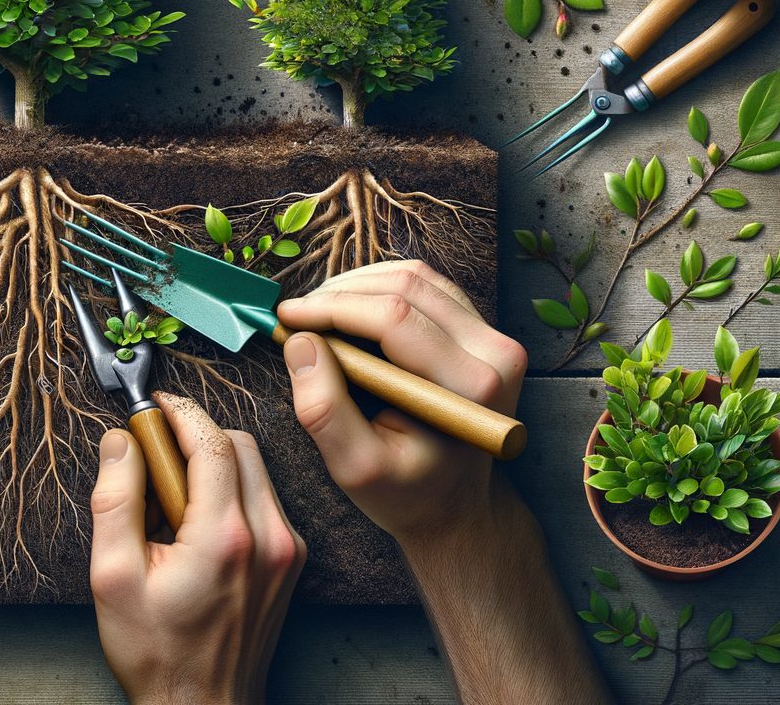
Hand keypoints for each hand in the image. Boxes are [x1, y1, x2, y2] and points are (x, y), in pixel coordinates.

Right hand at [89, 393, 303, 704]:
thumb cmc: (156, 652)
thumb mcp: (113, 577)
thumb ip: (115, 500)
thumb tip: (120, 443)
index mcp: (224, 538)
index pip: (212, 442)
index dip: (179, 412)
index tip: (153, 406)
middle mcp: (267, 537)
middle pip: (240, 445)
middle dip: (195, 435)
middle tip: (154, 458)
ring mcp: (286, 549)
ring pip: (256, 468)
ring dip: (214, 463)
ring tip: (171, 501)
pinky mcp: (291, 559)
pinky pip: (264, 499)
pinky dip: (231, 491)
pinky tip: (197, 524)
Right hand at [277, 259, 526, 549]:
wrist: (454, 503)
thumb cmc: (406, 492)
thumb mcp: (356, 467)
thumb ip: (324, 409)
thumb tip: (299, 342)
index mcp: (470, 389)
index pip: (394, 318)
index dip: (332, 308)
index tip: (284, 316)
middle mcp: (494, 354)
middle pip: (406, 286)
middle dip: (339, 293)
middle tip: (295, 316)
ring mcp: (493, 337)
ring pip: (415, 276)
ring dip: (356, 286)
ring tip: (317, 314)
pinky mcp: (482, 328)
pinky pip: (425, 285)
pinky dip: (378, 288)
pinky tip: (347, 312)